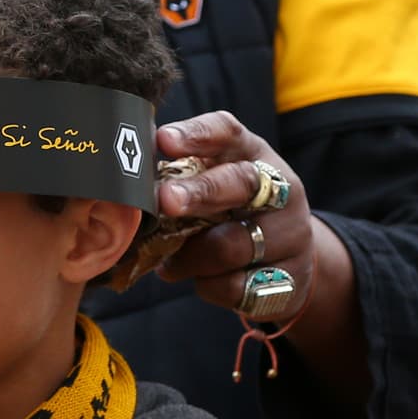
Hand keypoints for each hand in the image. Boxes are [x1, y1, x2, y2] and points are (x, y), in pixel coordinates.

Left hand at [155, 110, 314, 318]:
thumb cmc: (236, 212)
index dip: (196, 135)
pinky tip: (201, 279)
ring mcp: (290, 233)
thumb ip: (182, 178)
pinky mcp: (290, 277)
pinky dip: (208, 285)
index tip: (163, 141)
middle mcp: (278, 188)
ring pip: (232, 244)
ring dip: (191, 256)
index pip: (228, 132)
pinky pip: (236, 286)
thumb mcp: (217, 185)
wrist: (291, 259)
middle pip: (240, 183)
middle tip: (166, 200)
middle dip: (200, 192)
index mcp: (252, 154)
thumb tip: (126, 185)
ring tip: (169, 262)